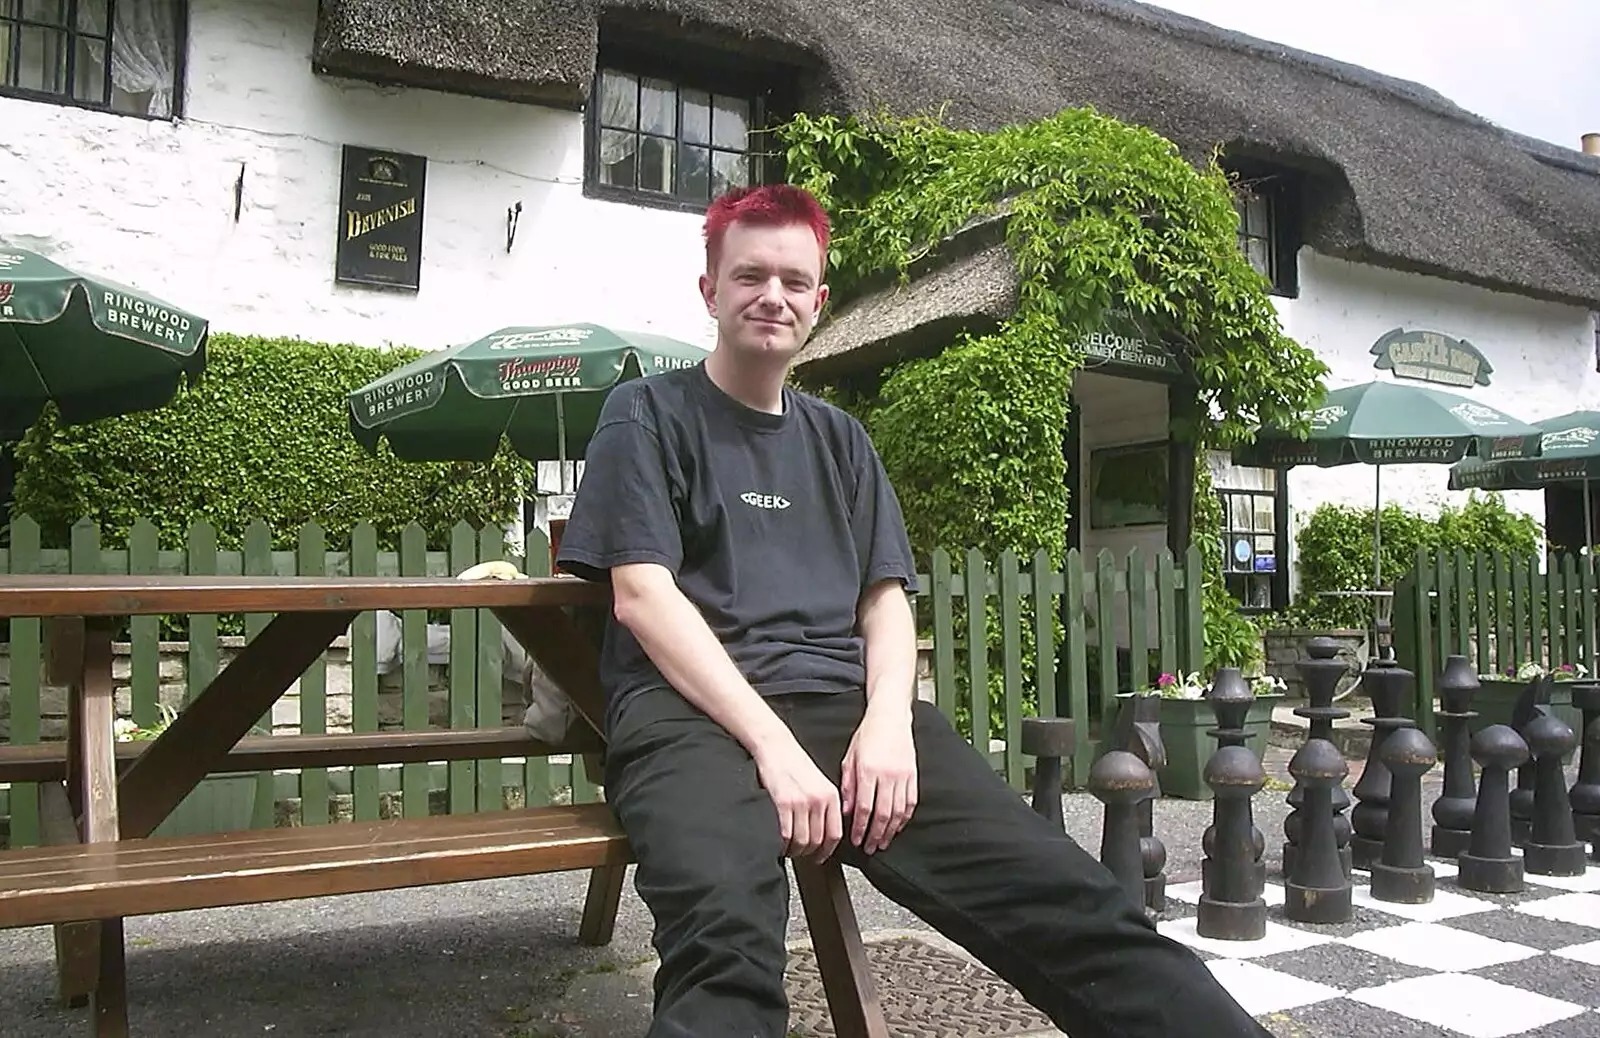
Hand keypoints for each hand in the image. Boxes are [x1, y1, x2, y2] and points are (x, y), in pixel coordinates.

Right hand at [753, 737, 843, 861]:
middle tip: (801, 854)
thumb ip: (826, 805)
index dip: (827, 851)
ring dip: (795, 850)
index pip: (835, 833)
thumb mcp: (819, 782)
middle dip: (809, 853)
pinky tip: (781, 843)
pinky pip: (786, 834)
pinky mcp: (783, 802)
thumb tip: (826, 831)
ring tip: (790, 849)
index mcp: (831, 795)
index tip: (821, 856)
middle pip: (818, 840)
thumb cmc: (794, 763)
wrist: (776, 747)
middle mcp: (819, 800)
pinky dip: (783, 844)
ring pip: (803, 841)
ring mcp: (801, 802)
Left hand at [841, 705, 917, 853]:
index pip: (864, 808)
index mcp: (868, 771)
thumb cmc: (867, 735)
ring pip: (898, 812)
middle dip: (875, 835)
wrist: (890, 717)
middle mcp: (887, 775)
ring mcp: (903, 776)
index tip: (857, 840)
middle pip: (883, 814)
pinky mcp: (913, 775)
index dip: (860, 828)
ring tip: (883, 842)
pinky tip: (897, 826)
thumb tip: (847, 810)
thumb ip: (848, 785)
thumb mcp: (850, 758)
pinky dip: (904, 818)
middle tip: (870, 848)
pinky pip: (910, 802)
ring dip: (890, 831)